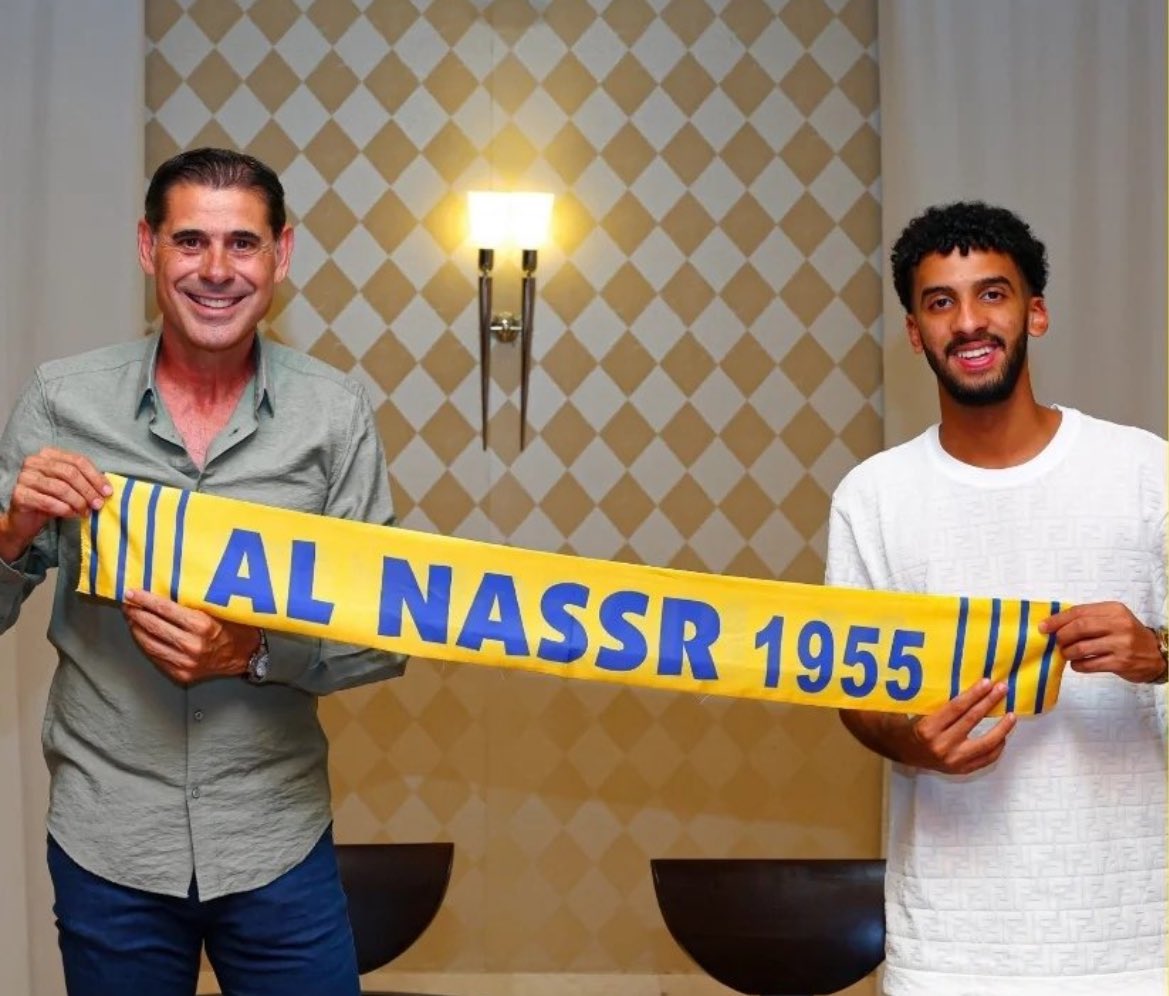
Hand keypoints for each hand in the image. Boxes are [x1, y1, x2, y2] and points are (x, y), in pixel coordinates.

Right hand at [0, 448, 110, 560]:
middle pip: (70, 473)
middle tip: (98, 505)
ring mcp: (24, 477)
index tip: (108, 492)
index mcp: (49, 454)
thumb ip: (85, 482)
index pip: (78, 461)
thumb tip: (107, 489)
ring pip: (60, 488)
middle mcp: (34, 462)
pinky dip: (64, 509)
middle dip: (88, 490)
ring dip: (78, 501)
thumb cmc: (51, 499)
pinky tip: (72, 514)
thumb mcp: (70, 487)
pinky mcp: (19, 494)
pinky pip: (47, 501)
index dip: (96, 476)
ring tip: (86, 512)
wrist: (26, 518)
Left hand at [122, 588, 259, 685]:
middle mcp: (192, 645)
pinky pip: (156, 657)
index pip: (165, 609)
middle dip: (136, 613)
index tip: (132, 593)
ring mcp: (185, 662)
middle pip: (153, 626)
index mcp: (202, 625)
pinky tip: (142, 635)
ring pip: (150, 643)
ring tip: (131, 618)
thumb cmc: (235, 628)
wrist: (246, 656)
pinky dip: (146, 644)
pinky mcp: (181, 674)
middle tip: (127, 603)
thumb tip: (166, 589)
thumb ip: (196, 602)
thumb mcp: (220, 609)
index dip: (145, 600)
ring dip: (136, 629)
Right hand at [904, 678, 1015, 773]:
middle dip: (989, 702)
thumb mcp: (920, 712)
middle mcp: (941, 746)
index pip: (956, 708)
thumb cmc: (912, 725)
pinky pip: (986, 759)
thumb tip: (970, 688)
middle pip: (972, 720)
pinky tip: (1003, 736)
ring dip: (1001, 728)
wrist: (903, 752)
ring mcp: (953, 760)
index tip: (987, 682)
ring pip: (985, 744)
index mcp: (928, 728)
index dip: (974, 694)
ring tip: (1011, 716)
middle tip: (1002, 689)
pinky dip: (997, 747)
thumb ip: (941, 704)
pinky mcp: (961, 770)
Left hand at [1040, 601, 1165, 683]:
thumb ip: (1089, 618)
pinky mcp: (1120, 663)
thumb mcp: (1113, 619)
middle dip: (1061, 636)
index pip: (1079, 612)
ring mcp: (1121, 644)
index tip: (1043, 627)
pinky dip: (1077, 665)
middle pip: (1079, 628)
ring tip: (1066, 654)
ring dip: (1067, 652)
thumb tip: (1055, 623)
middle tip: (1056, 642)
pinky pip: (1089, 664)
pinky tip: (1077, 664)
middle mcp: (1119, 625)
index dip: (1057, 620)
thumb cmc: (1127, 635)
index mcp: (1114, 610)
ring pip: (1081, 648)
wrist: (1156, 655)